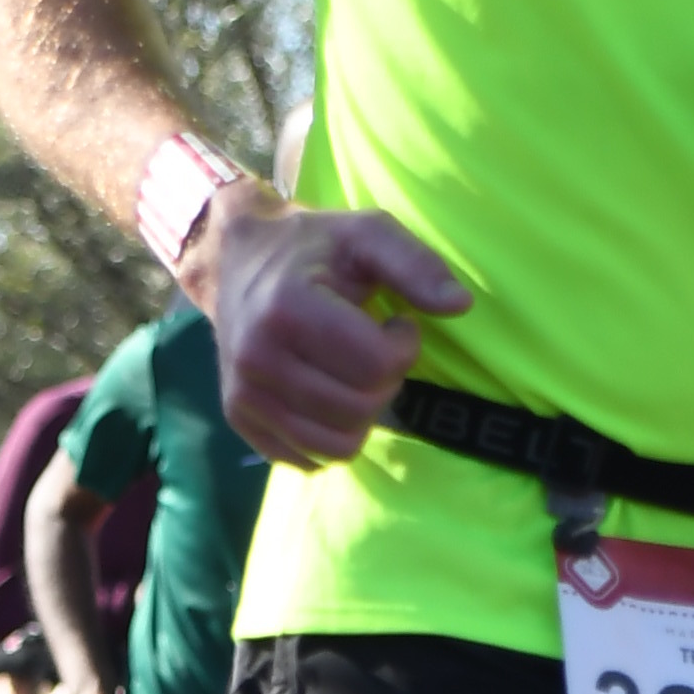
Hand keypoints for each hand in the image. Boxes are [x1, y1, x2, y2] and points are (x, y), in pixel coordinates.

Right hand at [204, 194, 470, 469]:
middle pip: (360, 409)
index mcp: (288, 308)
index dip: (404, 346)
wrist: (234, 262)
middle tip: (373, 349)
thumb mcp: (367, 234)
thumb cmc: (313, 247)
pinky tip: (327, 395)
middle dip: (384, 382)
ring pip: (337, 447)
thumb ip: (416, 264)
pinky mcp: (241, 420)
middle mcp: (257, 358)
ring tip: (353, 374)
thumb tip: (460, 305)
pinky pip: (309, 459)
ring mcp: (244, 395)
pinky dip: (331, 436)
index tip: (395, 323)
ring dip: (362, 415)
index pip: (377, 364)